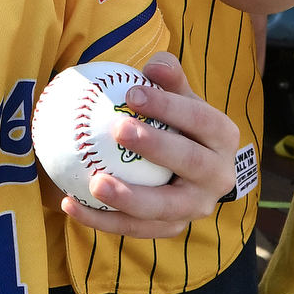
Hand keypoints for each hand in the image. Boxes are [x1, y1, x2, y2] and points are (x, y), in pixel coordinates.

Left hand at [53, 53, 242, 240]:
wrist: (190, 169)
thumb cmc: (178, 122)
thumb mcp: (179, 96)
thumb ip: (168, 78)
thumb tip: (154, 64)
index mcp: (224, 138)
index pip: (201, 119)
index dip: (170, 106)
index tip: (132, 93)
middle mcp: (219, 176)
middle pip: (191, 162)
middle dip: (156, 146)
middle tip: (118, 129)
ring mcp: (197, 207)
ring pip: (165, 208)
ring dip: (129, 198)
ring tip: (94, 183)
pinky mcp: (173, 228)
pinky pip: (136, 229)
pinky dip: (103, 220)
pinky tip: (70, 204)